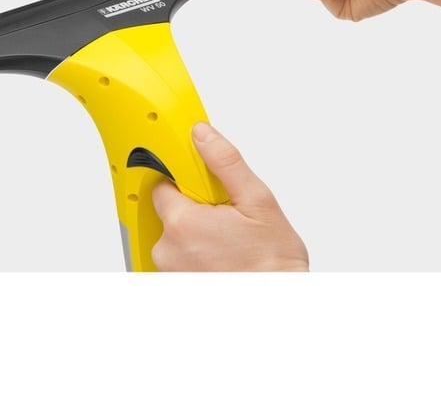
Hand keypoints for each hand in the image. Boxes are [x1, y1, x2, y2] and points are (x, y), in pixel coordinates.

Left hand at [151, 122, 308, 271]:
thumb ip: (225, 162)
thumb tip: (203, 135)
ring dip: (197, 236)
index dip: (186, 182)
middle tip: (228, 220)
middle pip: (169, 213)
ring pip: (175, 238)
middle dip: (195, 211)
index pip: (162, 184)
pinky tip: (222, 261)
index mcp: (182, 222)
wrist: (278, 304)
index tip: (206, 189)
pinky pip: (180, 261)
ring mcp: (170, 272)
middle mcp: (168, 250)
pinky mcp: (176, 286)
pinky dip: (197, 258)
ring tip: (229, 244)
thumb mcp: (258, 201)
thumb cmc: (273, 264)